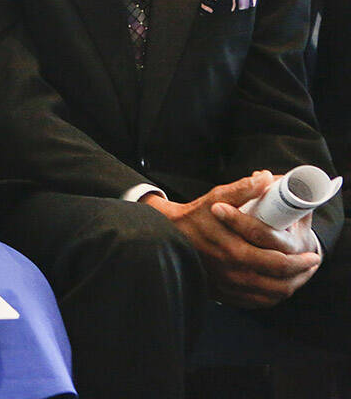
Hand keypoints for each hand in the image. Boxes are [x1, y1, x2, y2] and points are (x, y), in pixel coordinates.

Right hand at [142, 171, 320, 307]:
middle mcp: (232, 272)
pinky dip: (272, 297)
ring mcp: (227, 285)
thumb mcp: (217, 197)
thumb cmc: (196, 215)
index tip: (312, 254)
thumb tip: (265, 178)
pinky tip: (278, 286)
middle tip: (311, 264)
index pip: (277, 263)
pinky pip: (256, 302)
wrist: (169, 234)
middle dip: (300, 274)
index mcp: (234, 250)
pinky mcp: (223, 293)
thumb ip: (242, 189)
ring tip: (299, 276)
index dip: (300, 262)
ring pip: (270, 295)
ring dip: (290, 287)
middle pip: (278, 283)